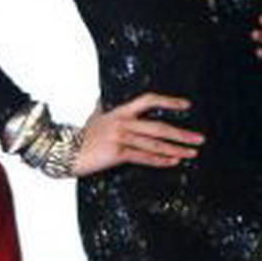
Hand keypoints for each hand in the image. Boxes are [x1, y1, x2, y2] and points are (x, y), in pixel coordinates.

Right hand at [71, 93, 203, 176]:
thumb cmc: (79, 136)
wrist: (61, 151)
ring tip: (192, 153)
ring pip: (155, 144)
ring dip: (176, 149)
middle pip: (159, 126)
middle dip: (182, 133)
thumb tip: (98, 98)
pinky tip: (174, 161)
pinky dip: (160, 160)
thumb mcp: (93, 117)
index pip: (149, 100)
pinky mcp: (116, 153)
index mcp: (120, 111)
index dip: (169, 101)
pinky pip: (144, 157)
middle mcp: (123, 122)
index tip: (187, 105)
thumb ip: (100, 108)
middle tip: (200, 139)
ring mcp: (120, 137)